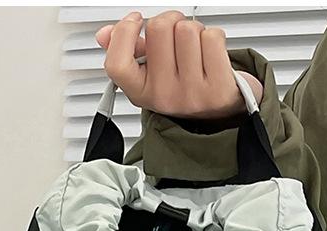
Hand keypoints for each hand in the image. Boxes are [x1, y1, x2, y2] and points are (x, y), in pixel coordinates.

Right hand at [95, 10, 263, 120]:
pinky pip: (212, 37)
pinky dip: (214, 38)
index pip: (117, 62)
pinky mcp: (218, 89)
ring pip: (187, 29)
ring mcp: (191, 94)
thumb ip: (128, 52)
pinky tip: (211, 55)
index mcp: (142, 93)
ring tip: (196, 49)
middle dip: (170, 21)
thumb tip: (105, 35)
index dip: (124, 32)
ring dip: (194, 30)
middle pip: (158, 28)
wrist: (221, 113)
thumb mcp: (151, 75)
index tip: (136, 21)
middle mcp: (164, 96)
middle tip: (175, 34)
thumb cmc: (185, 89)